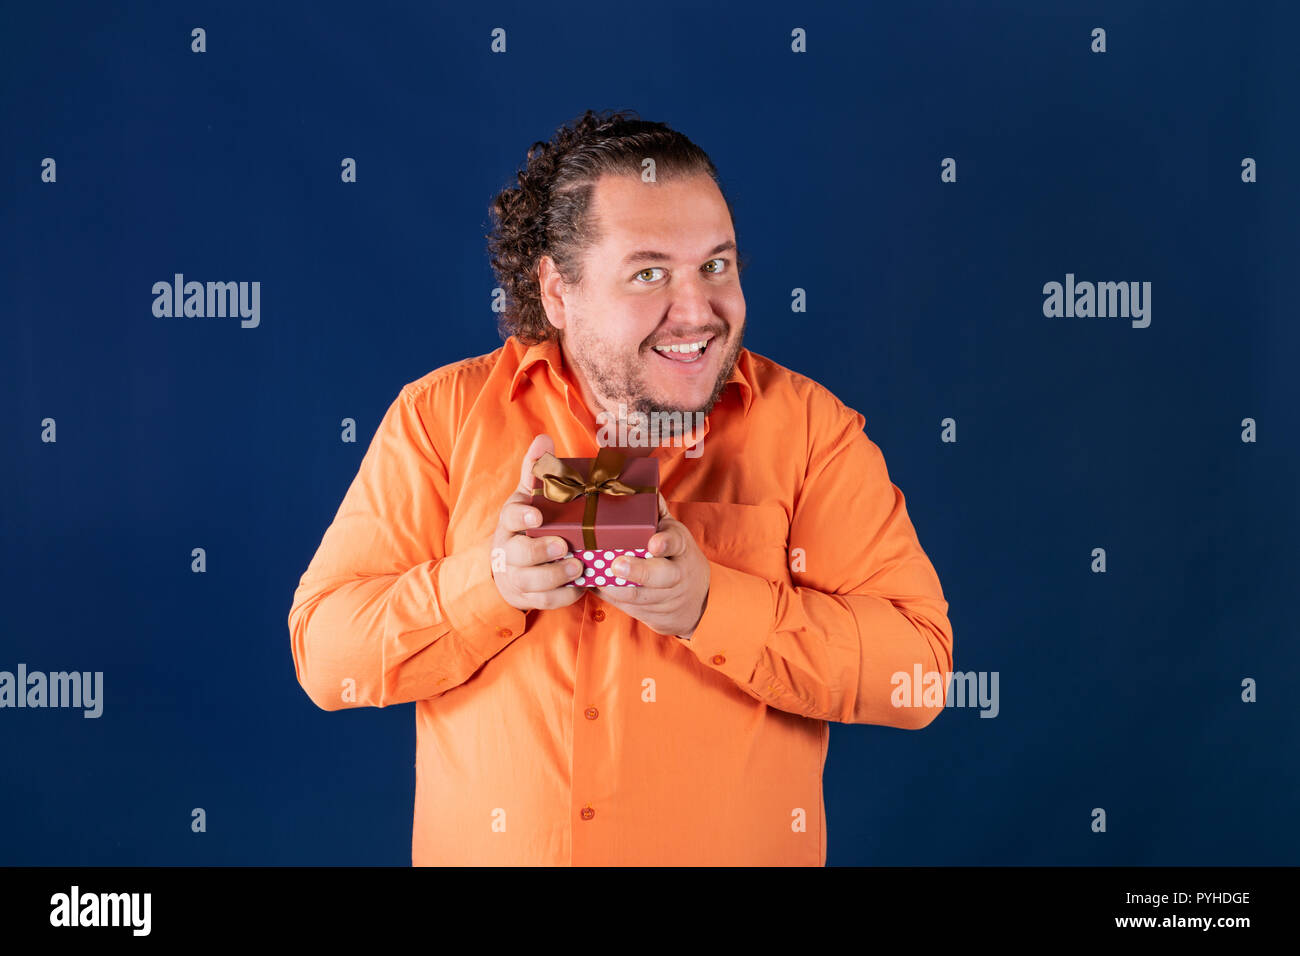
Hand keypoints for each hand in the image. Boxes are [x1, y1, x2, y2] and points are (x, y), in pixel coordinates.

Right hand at [490, 434, 586, 611]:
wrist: (505, 570)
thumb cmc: (525, 527)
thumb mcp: (527, 498)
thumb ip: (535, 471)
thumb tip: (544, 438)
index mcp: (510, 522)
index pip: (509, 516)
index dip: (522, 516)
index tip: (537, 515)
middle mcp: (509, 550)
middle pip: (519, 554)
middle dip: (541, 551)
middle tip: (564, 546)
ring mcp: (518, 576)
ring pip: (531, 581)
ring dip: (555, 576)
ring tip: (578, 567)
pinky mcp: (530, 597)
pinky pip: (545, 601)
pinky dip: (564, 596)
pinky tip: (581, 587)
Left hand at [593, 494, 710, 637]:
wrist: (699, 600)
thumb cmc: (678, 557)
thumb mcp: (674, 533)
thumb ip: (657, 513)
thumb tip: (643, 485)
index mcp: (681, 547)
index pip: (676, 543)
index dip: (665, 543)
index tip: (653, 543)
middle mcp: (676, 573)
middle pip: (660, 575)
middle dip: (638, 571)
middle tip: (617, 564)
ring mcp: (664, 596)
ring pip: (640, 596)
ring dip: (617, 588)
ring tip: (598, 578)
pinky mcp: (652, 613)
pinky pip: (628, 607)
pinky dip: (610, 598)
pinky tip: (594, 586)